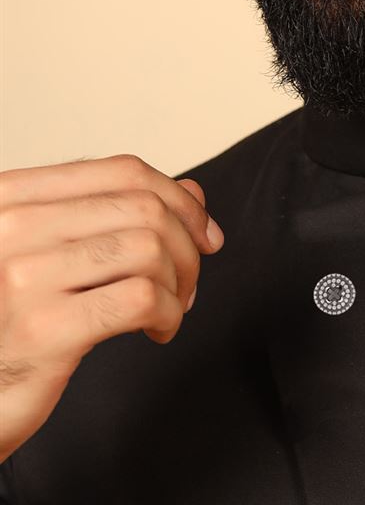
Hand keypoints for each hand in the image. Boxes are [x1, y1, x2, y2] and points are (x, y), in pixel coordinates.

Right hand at [0, 153, 223, 462]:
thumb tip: (193, 194)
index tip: (205, 236)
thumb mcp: (51, 257)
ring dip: (179, 284)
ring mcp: (24, 275)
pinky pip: (142, 298)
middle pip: (144, 209)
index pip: (121, 172)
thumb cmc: (9, 324)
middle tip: (186, 287)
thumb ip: (113, 219)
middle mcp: (11, 225)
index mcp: (10, 197)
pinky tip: (156, 332)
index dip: (180, 202)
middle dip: (187, 248)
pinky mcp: (46, 328)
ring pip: (149, 249)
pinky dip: (168, 315)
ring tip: (167, 311)